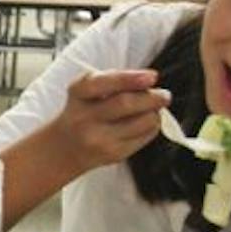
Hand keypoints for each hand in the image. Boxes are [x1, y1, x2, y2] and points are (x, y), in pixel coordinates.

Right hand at [45, 68, 167, 171]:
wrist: (65, 147)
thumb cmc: (83, 111)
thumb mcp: (86, 90)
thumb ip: (112, 81)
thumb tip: (149, 82)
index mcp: (78, 94)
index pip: (103, 83)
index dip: (130, 79)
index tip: (153, 77)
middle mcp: (85, 118)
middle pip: (125, 104)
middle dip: (152, 98)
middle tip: (165, 95)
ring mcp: (99, 139)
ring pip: (141, 122)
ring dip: (154, 112)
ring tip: (154, 109)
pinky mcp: (114, 154)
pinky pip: (144, 137)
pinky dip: (152, 126)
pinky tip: (145, 123)